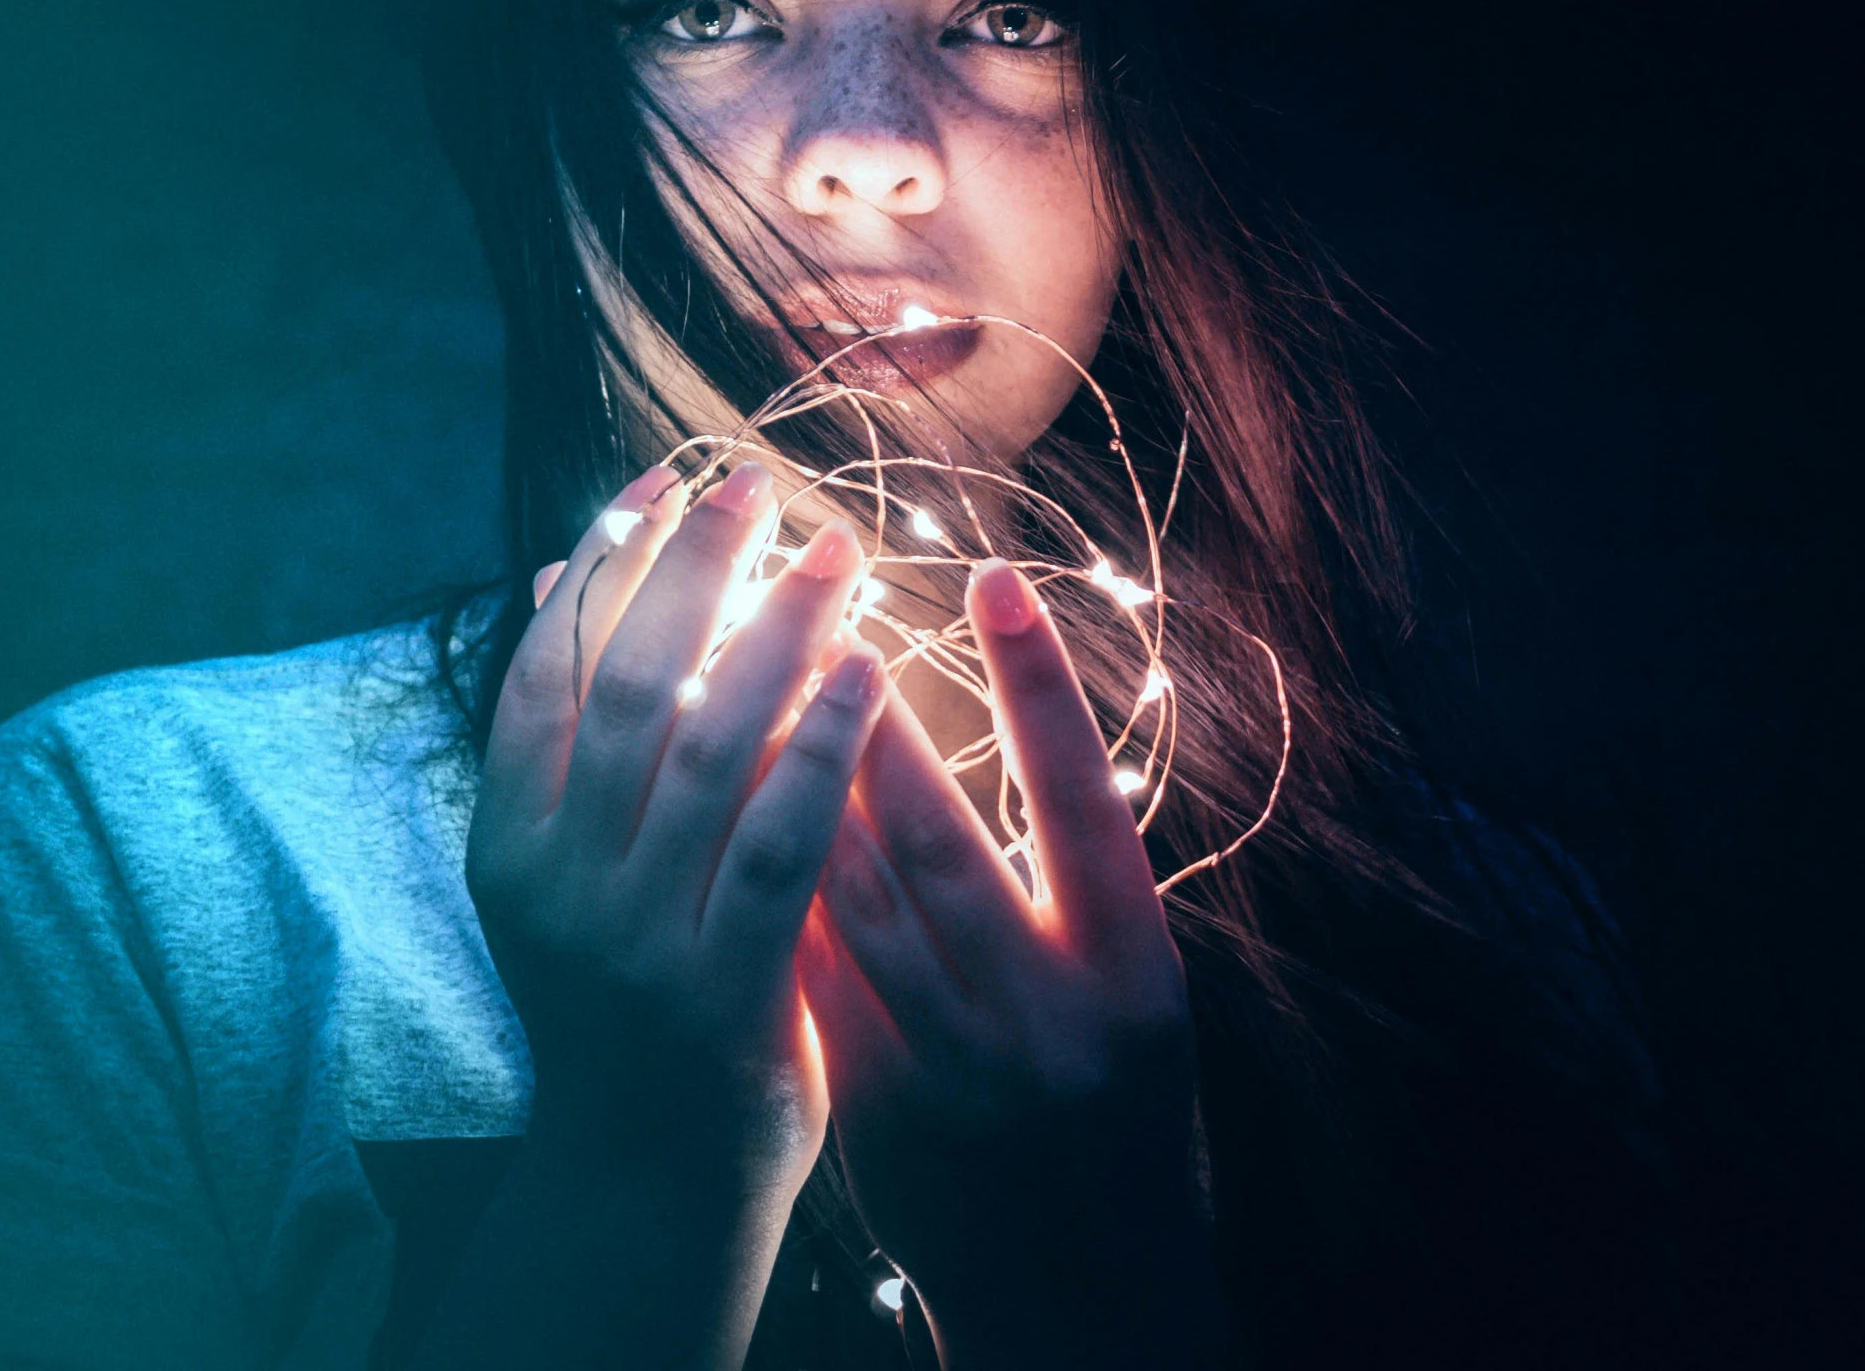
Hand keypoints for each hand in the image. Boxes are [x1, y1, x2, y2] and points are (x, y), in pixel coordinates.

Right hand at [468, 462, 885, 1193]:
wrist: (642, 1177)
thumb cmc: (618, 1001)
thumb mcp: (561, 874)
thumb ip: (567, 740)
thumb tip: (554, 574)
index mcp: (507, 845)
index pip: (545, 671)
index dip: (602, 568)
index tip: (660, 481)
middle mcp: (557, 883)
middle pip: (631, 688)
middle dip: (697, 571)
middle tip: (758, 484)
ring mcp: (635, 938)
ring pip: (710, 749)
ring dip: (778, 635)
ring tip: (836, 552)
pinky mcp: (723, 989)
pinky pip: (783, 843)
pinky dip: (825, 747)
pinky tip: (874, 672)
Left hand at [798, 560, 1224, 1368]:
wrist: (1084, 1288)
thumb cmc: (1122, 1117)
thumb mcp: (1136, 1001)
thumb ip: (1081, 890)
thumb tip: (1013, 740)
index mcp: (1133, 969)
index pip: (1084, 797)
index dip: (1038, 684)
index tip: (990, 576)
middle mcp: (1046, 1012)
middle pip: (943, 838)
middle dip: (873, 716)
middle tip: (823, 603)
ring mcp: (957, 1063)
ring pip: (858, 898)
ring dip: (799, 782)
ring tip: (757, 681)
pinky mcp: (881, 1101)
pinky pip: (813, 968)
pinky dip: (774, 879)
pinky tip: (728, 806)